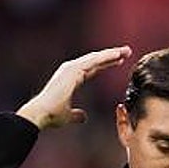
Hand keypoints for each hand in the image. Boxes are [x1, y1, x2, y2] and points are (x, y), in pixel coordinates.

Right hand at [16, 46, 132, 129]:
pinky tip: (117, 54)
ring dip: (111, 53)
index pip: (92, 68)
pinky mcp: (72, 69)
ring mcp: (71, 68)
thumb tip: (84, 117)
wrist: (41, 114)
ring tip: (126, 50)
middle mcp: (71, 70)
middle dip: (111, 56)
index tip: (119, 61)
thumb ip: (77, 115)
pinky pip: (93, 60)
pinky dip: (105, 57)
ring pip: (96, 58)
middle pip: (96, 60)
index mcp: (71, 78)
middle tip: (127, 51)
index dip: (106, 64)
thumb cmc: (52, 115)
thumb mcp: (68, 116)